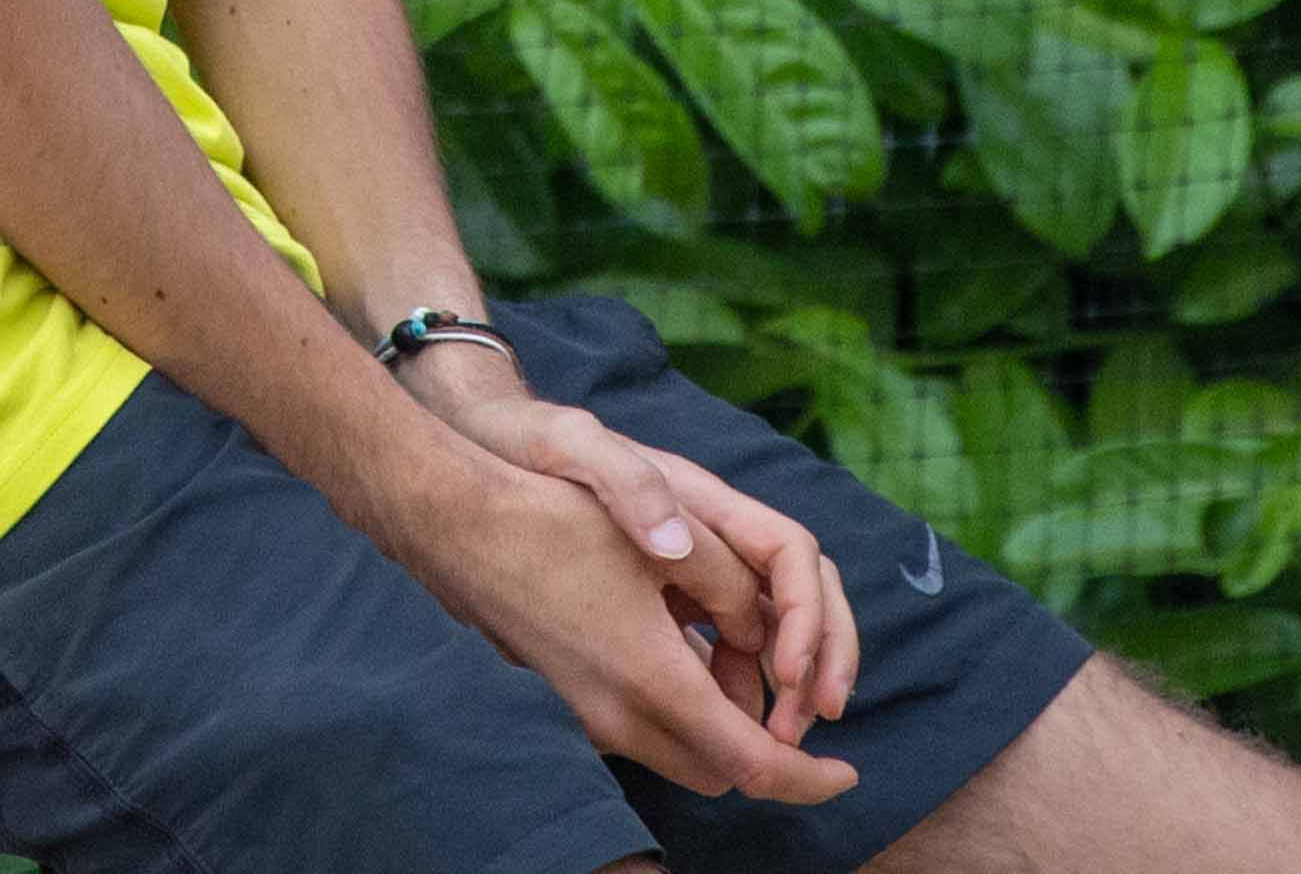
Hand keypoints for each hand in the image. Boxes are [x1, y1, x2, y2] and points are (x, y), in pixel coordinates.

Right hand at [382, 444, 863, 805]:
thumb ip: (728, 584)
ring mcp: (588, 715)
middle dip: (769, 753)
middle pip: (723, 774)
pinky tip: (679, 646)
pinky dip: (683, 710)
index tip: (848, 773)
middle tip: (788, 699)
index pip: (755, 766)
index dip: (811, 778)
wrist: (451, 522)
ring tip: (733, 657)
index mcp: (654, 683)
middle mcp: (621, 717)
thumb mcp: (657, 540)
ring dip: (724, 727)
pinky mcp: (567, 701)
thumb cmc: (548, 520)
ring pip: (685, 755)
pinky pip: (648, 731)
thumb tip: (759, 623)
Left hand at [416, 364, 860, 747]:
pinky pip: (723, 646)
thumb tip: (678, 542)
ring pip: (770, 627)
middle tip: (809, 720)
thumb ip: (626, 482)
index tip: (789, 673)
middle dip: (822, 656)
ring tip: (775, 741)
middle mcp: (710, 534)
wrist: (485, 443)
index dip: (806, 614)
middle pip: (801, 594)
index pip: (791, 553)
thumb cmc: (528, 440)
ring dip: (785, 683)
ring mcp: (690, 566)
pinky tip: (720, 728)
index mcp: (702, 499)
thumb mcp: (569, 446)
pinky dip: (736, 685)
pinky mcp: (664, 595)